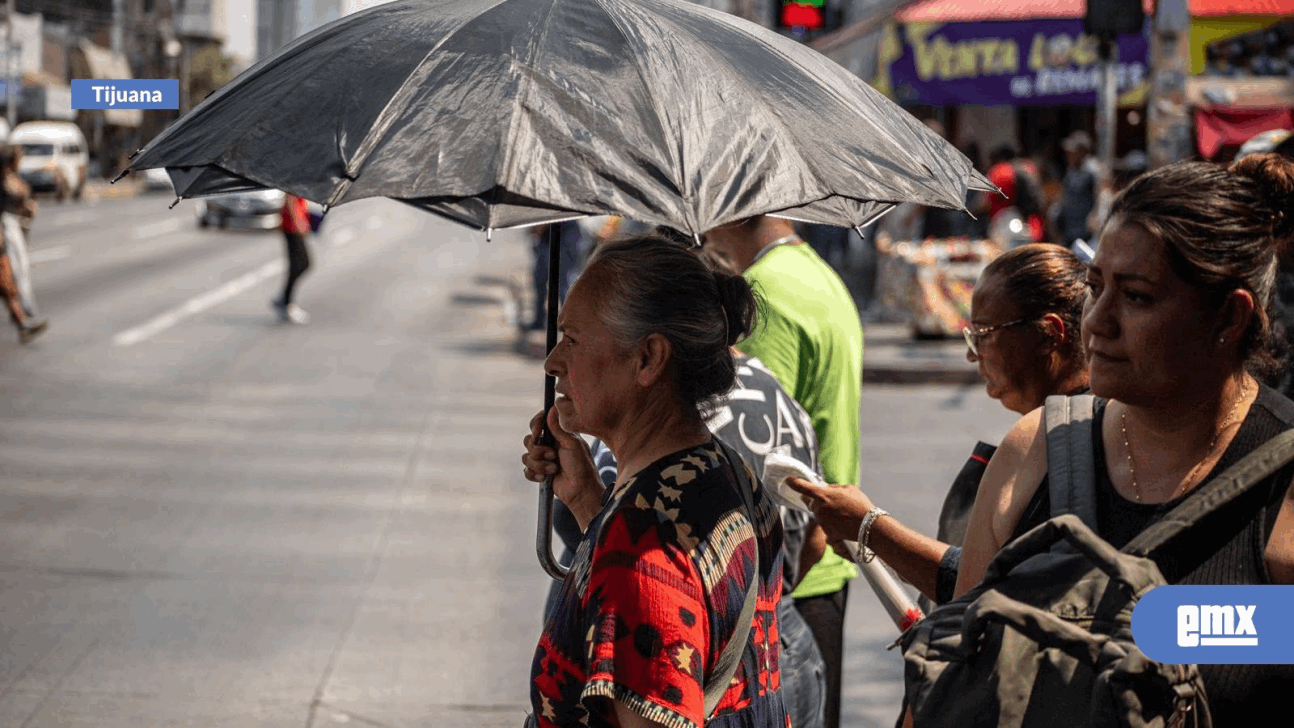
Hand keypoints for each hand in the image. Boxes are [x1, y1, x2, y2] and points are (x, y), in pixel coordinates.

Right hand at [521, 407, 601, 524]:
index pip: (539, 423)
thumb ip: (559, 428)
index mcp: (558, 435)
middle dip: (538, 450)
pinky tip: (545, 478)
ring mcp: (543, 459)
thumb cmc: (582, 466)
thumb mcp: (572, 444)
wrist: (581, 491)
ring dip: (539, 465)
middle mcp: (549, 445)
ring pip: (526, 457)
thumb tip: (551, 408)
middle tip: (553, 456)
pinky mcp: (539, 473)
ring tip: (553, 470)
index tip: (538, 433)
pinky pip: (526, 470)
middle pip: (528, 440)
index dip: (535, 426)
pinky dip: (534, 475)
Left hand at [785, 477, 876, 544]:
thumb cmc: (860, 504)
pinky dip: (831, 521)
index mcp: (822, 495)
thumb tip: (825, 489)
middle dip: (816, 500)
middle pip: (809, 502)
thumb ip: (833, 488)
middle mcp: (819, 508)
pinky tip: (842, 520)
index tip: (788, 480)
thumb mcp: (848, 488)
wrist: (868, 526)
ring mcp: (821, 521)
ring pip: (817, 513)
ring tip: (842, 511)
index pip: (802, 487)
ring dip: (824, 511)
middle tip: (829, 499)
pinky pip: (824, 523)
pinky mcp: (826, 532)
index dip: (793, 483)